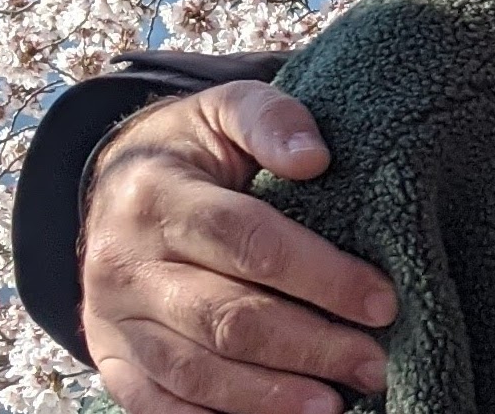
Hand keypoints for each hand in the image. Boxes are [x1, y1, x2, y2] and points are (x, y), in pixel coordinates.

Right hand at [80, 81, 395, 413]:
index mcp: (155, 195)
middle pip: (227, 318)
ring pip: (195, 372)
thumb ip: (270, 118)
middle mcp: (124, 263)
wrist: (113, 187)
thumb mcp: (222, 110)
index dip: (320, 275)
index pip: (248, 242)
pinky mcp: (112, 358)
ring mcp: (112, 318)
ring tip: (334, 404)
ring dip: (270, 398)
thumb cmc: (191, 150)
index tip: (382, 300)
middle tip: (375, 363)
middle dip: (310, 347)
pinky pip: (159, 405)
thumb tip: (315, 158)